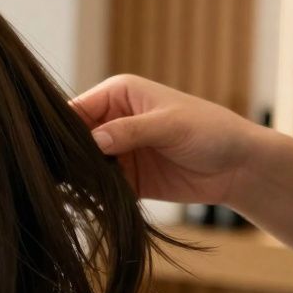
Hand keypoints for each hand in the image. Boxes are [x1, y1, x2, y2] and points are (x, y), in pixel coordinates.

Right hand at [72, 75, 270, 205]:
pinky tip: (87, 199)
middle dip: (67, 155)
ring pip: (82, 163)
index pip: (76, 109)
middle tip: (60, 172)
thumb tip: (93, 140)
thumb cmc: (211, 131)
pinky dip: (92, 192)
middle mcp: (113, 120)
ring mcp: (117, 150)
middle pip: (75, 138)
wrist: (239, 167)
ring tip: (72, 187)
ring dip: (78, 175)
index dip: (62, 128)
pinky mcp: (124, 178)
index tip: (53, 149)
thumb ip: (130, 131)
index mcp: (118, 94)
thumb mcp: (170, 125)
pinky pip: (98, 185)